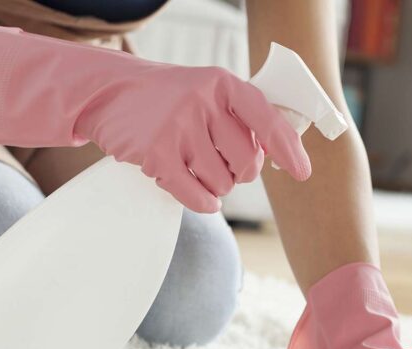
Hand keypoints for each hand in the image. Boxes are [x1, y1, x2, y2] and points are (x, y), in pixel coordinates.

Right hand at [0, 27, 310, 212]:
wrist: (109, 92)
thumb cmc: (168, 99)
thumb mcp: (206, 92)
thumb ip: (239, 117)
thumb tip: (275, 157)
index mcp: (222, 83)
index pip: (267, 120)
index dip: (288, 150)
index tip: (302, 174)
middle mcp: (203, 101)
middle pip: (246, 164)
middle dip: (237, 174)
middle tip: (218, 165)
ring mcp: (178, 127)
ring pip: (221, 184)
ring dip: (213, 186)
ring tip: (192, 167)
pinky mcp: (156, 154)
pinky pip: (196, 196)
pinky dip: (202, 202)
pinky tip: (197, 195)